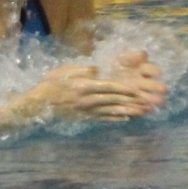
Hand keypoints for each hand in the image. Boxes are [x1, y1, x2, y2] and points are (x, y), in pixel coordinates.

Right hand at [24, 55, 163, 121]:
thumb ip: (82, 69)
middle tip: (148, 102)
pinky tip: (126, 118)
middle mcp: (89, 100)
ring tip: (142, 111)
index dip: (124, 88)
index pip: (109, 87)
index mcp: (85, 87)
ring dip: (129, 111)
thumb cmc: (52, 83)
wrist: (39, 103)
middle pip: (114, 100)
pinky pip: (103, 118)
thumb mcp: (65, 70)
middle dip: (132, 101)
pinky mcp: (85, 117)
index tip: (137, 89)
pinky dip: (115, 119)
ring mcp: (88, 111)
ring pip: (112, 111)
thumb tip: (98, 69)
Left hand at [106, 49, 166, 114]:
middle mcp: (142, 81)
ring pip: (147, 96)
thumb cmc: (114, 62)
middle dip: (157, 86)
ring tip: (159, 101)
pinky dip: (142, 108)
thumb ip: (132, 55)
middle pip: (152, 84)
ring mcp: (137, 93)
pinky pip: (137, 106)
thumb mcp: (121, 56)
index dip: (154, 71)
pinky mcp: (132, 102)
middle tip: (163, 89)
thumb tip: (143, 54)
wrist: (100, 74)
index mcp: (142, 69)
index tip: (158, 73)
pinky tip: (147, 110)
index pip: (151, 69)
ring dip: (153, 99)